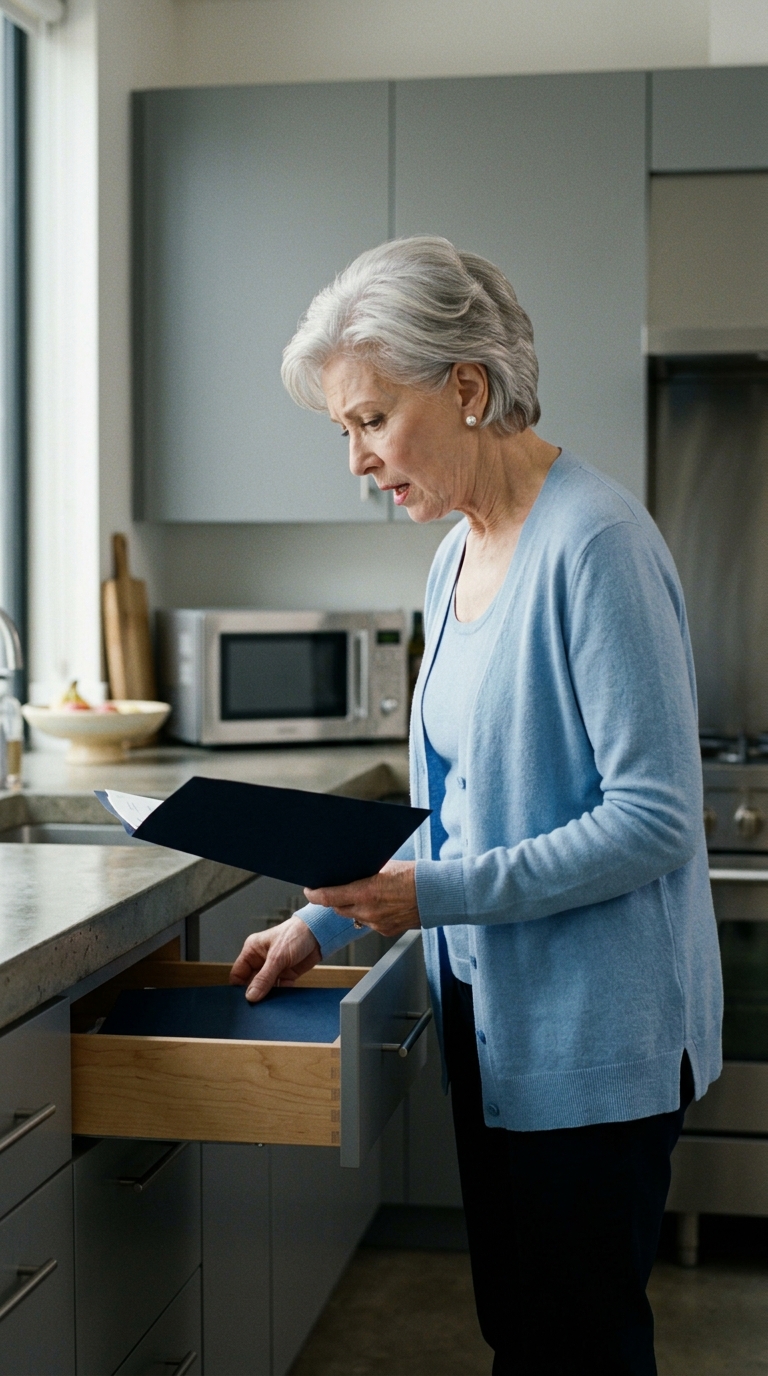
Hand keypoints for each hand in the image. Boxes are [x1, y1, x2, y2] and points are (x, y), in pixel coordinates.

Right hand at [230, 916, 320, 1002]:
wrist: (320, 934)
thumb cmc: (295, 935)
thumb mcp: (277, 957)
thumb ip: (263, 978)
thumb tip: (250, 996)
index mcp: (252, 951)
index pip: (238, 973)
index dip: (238, 988)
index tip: (242, 1002)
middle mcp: (261, 960)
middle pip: (251, 983)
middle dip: (253, 994)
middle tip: (254, 1009)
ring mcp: (273, 969)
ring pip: (265, 988)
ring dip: (267, 997)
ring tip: (267, 1008)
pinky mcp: (286, 975)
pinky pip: (280, 990)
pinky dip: (280, 996)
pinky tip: (280, 1004)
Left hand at [304, 860, 419, 938]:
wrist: (438, 894)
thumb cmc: (415, 876)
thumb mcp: (385, 867)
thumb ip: (366, 873)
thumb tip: (351, 872)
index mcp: (365, 892)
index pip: (329, 897)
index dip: (316, 895)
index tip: (310, 891)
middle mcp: (369, 911)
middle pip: (339, 909)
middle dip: (335, 900)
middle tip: (334, 891)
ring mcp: (378, 924)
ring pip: (355, 917)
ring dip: (353, 908)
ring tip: (362, 896)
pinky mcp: (387, 931)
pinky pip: (370, 924)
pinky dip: (370, 915)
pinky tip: (380, 905)